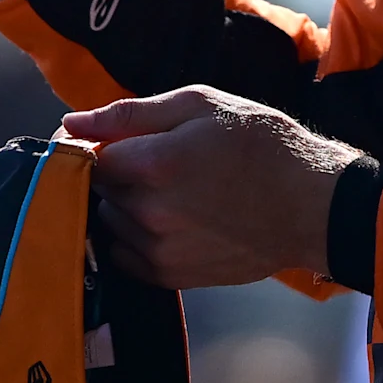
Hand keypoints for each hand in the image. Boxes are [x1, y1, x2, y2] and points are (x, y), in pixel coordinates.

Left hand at [64, 87, 358, 290]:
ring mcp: (158, 250)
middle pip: (97, 191)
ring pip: (110, 224)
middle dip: (116, 174)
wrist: (312, 204)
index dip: (95, 145)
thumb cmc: (261, 144)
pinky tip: (173, 220)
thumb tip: (71, 122)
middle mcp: (148, 212)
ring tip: (171, 192)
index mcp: (152, 163)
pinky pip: (126, 256)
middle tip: (157, 163)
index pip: (85, 156)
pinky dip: (137, 238)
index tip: (115, 141)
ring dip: (126, 207)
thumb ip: (129, 113)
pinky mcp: (170, 276)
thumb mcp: (200, 105)